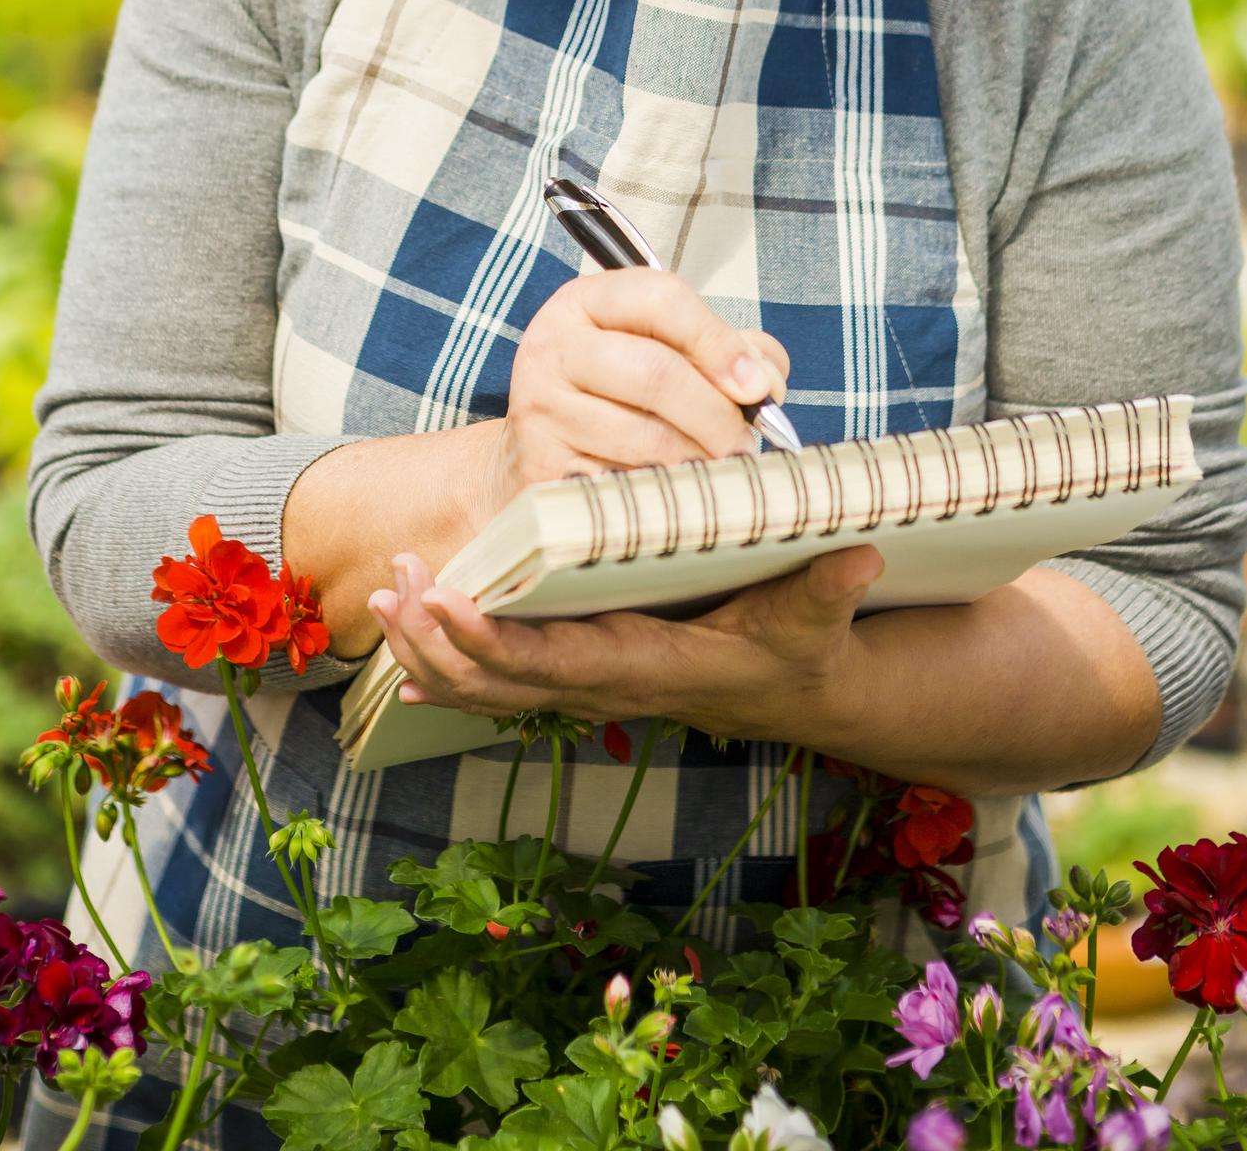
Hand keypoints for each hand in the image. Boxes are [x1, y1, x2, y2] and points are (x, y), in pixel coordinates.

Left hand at [366, 540, 883, 742]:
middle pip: (499, 682)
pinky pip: (503, 687)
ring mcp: (591, 686)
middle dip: (435, 640)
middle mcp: (608, 685)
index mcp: (649, 666)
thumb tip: (862, 556)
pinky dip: (451, 670)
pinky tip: (409, 650)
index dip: (494, 642)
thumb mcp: (819, 613)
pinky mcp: (584, 675)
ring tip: (385, 597)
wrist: (803, 687)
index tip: (445, 604)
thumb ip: (831, 587)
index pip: (554, 663)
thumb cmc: (803, 643)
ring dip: (429, 650)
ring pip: (489, 690)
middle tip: (391, 584)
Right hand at [473, 269, 789, 527]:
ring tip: (720, 467)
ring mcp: (540, 407)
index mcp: (586, 301)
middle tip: (748, 443)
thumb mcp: (663, 349)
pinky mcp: (541, 466)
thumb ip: (725, 349)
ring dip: (700, 460)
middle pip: (657, 374)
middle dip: (719, 416)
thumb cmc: (615, 394)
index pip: (660, 298)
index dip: (718, 341)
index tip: (757, 386)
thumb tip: (765, 382)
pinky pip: (625, 484)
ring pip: (647, 438)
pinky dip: (665, 492)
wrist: (534, 454)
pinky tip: (676, 489)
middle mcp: (554, 345)